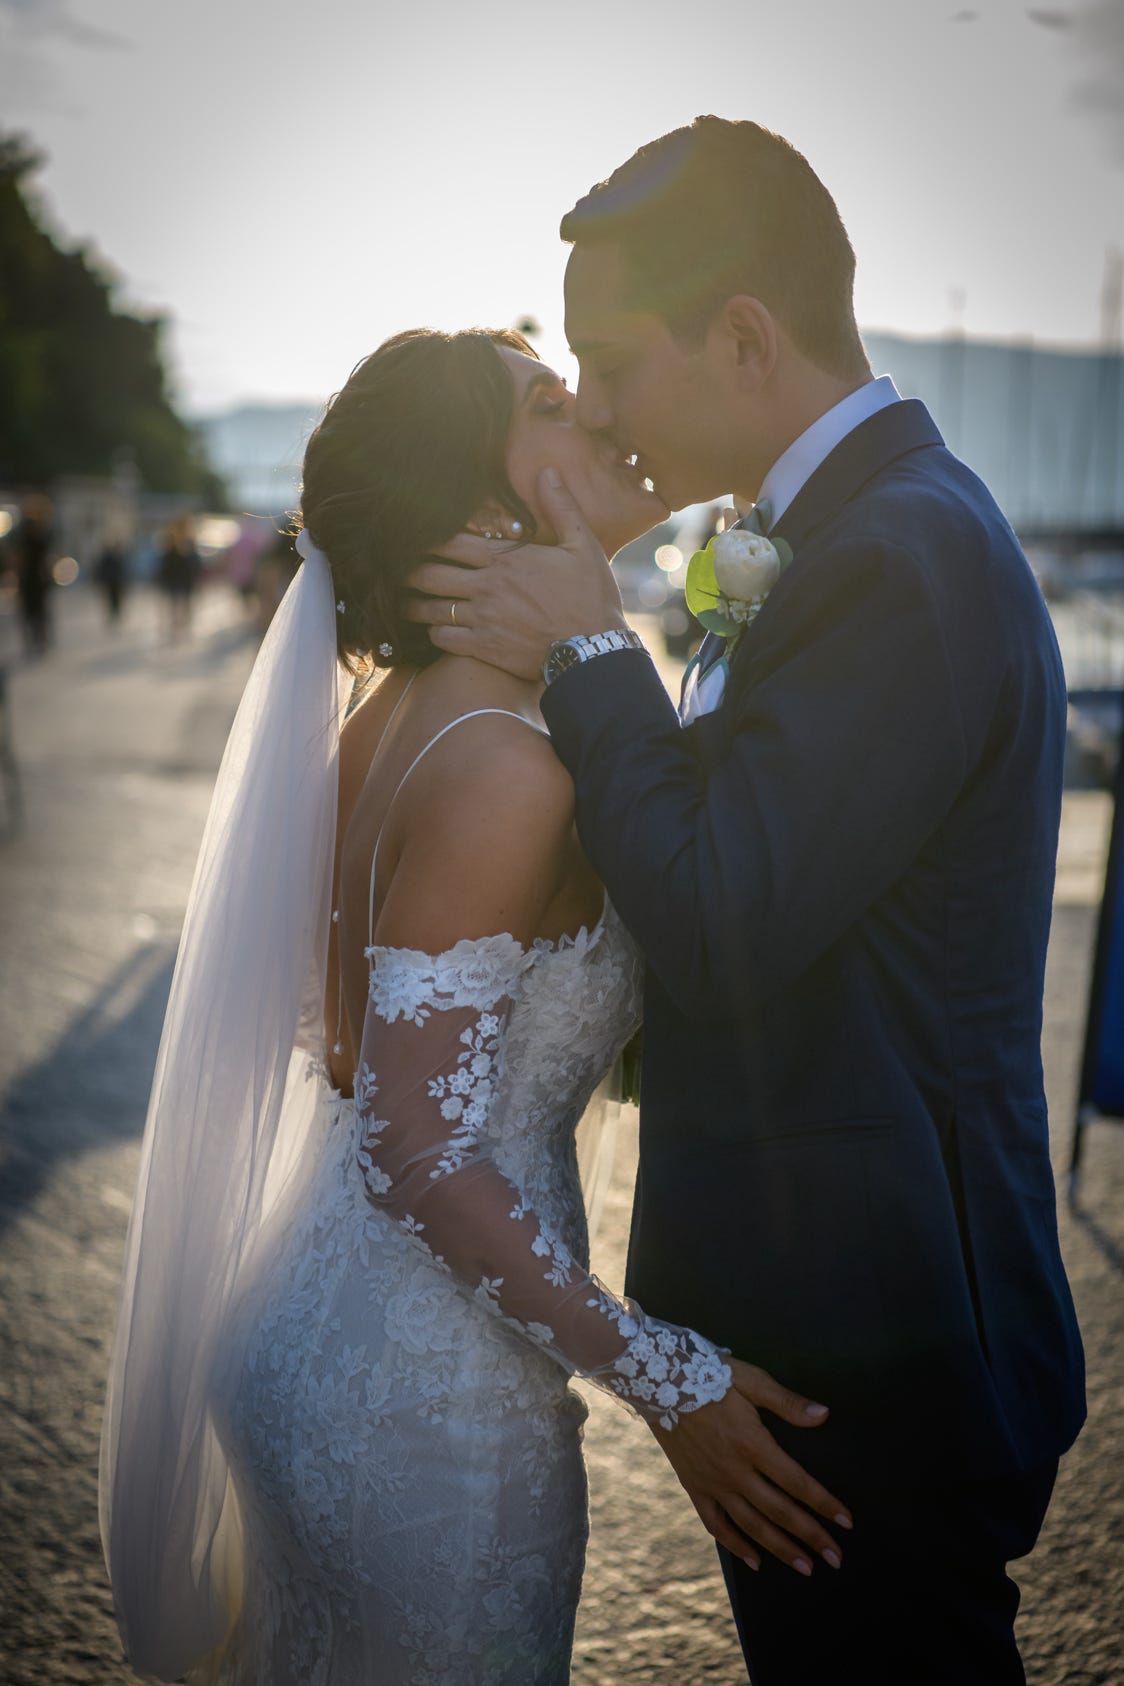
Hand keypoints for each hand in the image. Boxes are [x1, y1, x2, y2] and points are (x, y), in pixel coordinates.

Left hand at [403, 468, 626, 680]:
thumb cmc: (590, 597)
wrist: (593, 650)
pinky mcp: (484, 648)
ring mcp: (482, 619)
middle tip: (400, 570)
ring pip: (431, 608)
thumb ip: (561, 507)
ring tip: (404, 603)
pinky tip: (434, 630)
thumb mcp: (583, 546)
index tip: (414, 538)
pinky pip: (444, 638)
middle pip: (430, 574)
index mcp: (505, 558)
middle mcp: (487, 586)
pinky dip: (434, 633)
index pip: (451, 541)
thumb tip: (547, 471)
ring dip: (414, 605)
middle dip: (410, 571)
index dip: (428, 539)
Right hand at [651, 1357, 852, 1575]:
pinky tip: (754, 1561)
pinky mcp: (693, 1486)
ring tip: (805, 1567)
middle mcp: (734, 1471)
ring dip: (780, 1548)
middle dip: (811, 1536)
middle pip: (780, 1511)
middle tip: (836, 1558)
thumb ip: (786, 1402)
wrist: (655, 1379)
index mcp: (753, 1444)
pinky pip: (716, 1524)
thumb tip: (823, 1415)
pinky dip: (735, 1545)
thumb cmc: (707, 1373)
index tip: (846, 1522)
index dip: (824, 1504)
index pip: (797, 1482)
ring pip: (751, 1524)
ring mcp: (712, 1482)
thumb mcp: (751, 1380)